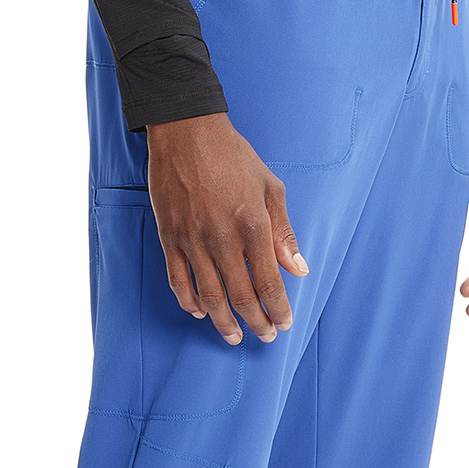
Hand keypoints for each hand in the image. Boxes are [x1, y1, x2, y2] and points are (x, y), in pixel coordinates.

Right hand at [146, 113, 307, 344]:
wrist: (186, 131)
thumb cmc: (233, 156)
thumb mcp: (270, 187)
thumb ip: (284, 231)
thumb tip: (298, 269)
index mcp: (253, 225)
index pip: (269, 282)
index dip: (278, 309)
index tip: (283, 323)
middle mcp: (222, 238)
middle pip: (241, 296)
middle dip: (256, 322)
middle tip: (265, 336)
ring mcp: (193, 240)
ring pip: (209, 296)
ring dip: (224, 322)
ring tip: (235, 336)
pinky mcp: (171, 237)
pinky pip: (178, 281)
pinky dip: (189, 302)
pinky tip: (201, 312)